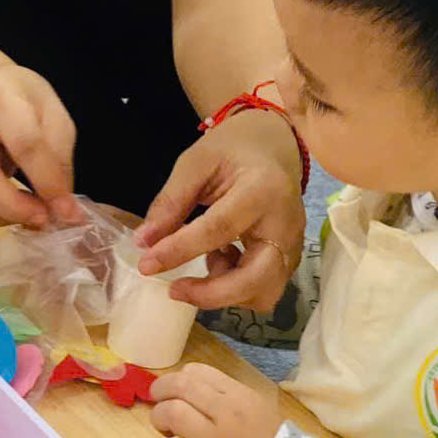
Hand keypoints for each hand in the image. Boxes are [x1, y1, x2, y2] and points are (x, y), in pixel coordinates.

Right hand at [0, 64, 81, 230]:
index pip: (24, 143)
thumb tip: (63, 206)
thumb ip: (59, 155)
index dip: (47, 181)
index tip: (68, 211)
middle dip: (15, 206)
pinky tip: (13, 206)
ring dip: (6, 213)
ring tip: (34, 213)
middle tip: (43, 220)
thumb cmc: (20, 98)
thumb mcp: (51, 110)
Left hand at [135, 111, 304, 310]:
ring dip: (227, 292)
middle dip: (211, 294)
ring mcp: (292, 244)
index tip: (147, 265)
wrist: (275, 144)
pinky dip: (237, 287)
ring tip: (208, 262)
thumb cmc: (234, 148)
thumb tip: (144, 242)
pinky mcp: (290, 258)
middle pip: (255, 278)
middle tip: (175, 289)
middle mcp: (285, 223)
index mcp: (262, 189)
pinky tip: (222, 257)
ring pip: (263, 293)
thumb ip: (171, 201)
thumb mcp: (196, 162)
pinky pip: (264, 288)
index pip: (219, 229)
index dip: (180, 251)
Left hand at [149, 361, 279, 437]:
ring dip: (159, 419)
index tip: (177, 394)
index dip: (178, 380)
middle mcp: (228, 415)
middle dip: (160, 392)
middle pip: (179, 385)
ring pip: (170, 413)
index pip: (197, 372)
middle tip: (160, 406)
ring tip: (167, 432)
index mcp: (242, 398)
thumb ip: (229, 401)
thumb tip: (193, 399)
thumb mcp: (260, 413)